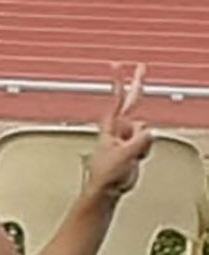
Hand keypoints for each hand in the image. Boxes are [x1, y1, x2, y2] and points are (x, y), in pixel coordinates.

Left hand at [87, 65, 150, 199]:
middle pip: (131, 102)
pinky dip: (145, 149)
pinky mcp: (134, 146)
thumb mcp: (124, 155)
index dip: (118, 83)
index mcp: (110, 127)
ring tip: (129, 157)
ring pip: (145, 130)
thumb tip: (149, 131)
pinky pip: (147, 141)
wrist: (106, 188)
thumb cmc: (106, 173)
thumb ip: (139, 141)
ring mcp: (127, 136)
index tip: (117, 67)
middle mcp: (119, 128)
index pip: (116, 101)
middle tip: (142, 67)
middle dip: (137, 84)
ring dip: (142, 143)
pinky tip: (134, 159)